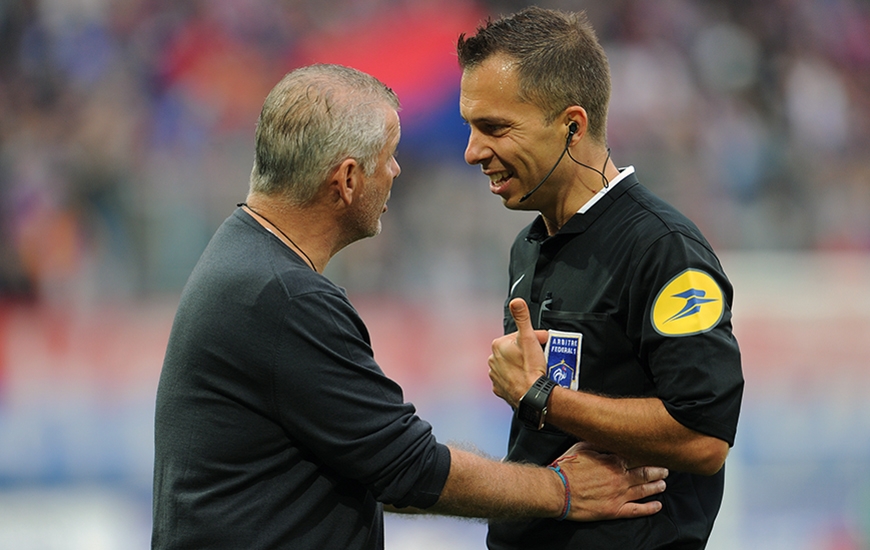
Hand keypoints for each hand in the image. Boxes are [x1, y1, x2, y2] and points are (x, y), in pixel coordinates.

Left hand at [488, 298, 547, 406]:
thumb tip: (516, 302)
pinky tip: (527, 379)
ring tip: (535, 369)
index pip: (519, 336)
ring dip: (521, 365)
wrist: (532, 395)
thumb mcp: (528, 338)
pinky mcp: (500, 389)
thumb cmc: (531, 368)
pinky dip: (517, 379)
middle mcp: (493, 360)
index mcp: (498, 345)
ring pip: (511, 365)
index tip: (544, 343)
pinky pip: (509, 380)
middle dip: (527, 352)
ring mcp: (495, 376)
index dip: (534, 338)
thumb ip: (522, 318)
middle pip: (514, 351)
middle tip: (540, 357)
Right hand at [553, 442, 667, 520]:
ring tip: (663, 484)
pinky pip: (636, 510)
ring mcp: (619, 494)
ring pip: (644, 490)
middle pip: (645, 473)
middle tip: (665, 470)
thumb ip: (598, 443)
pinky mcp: (614, 510)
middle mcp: (620, 477)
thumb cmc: (566, 468)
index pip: (636, 456)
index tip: (653, 453)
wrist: (557, 490)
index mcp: (613, 461)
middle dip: (657, 471)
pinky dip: (649, 508)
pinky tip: (657, 505)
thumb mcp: (581, 447)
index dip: (647, 455)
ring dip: (656, 486)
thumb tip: (606, 436)